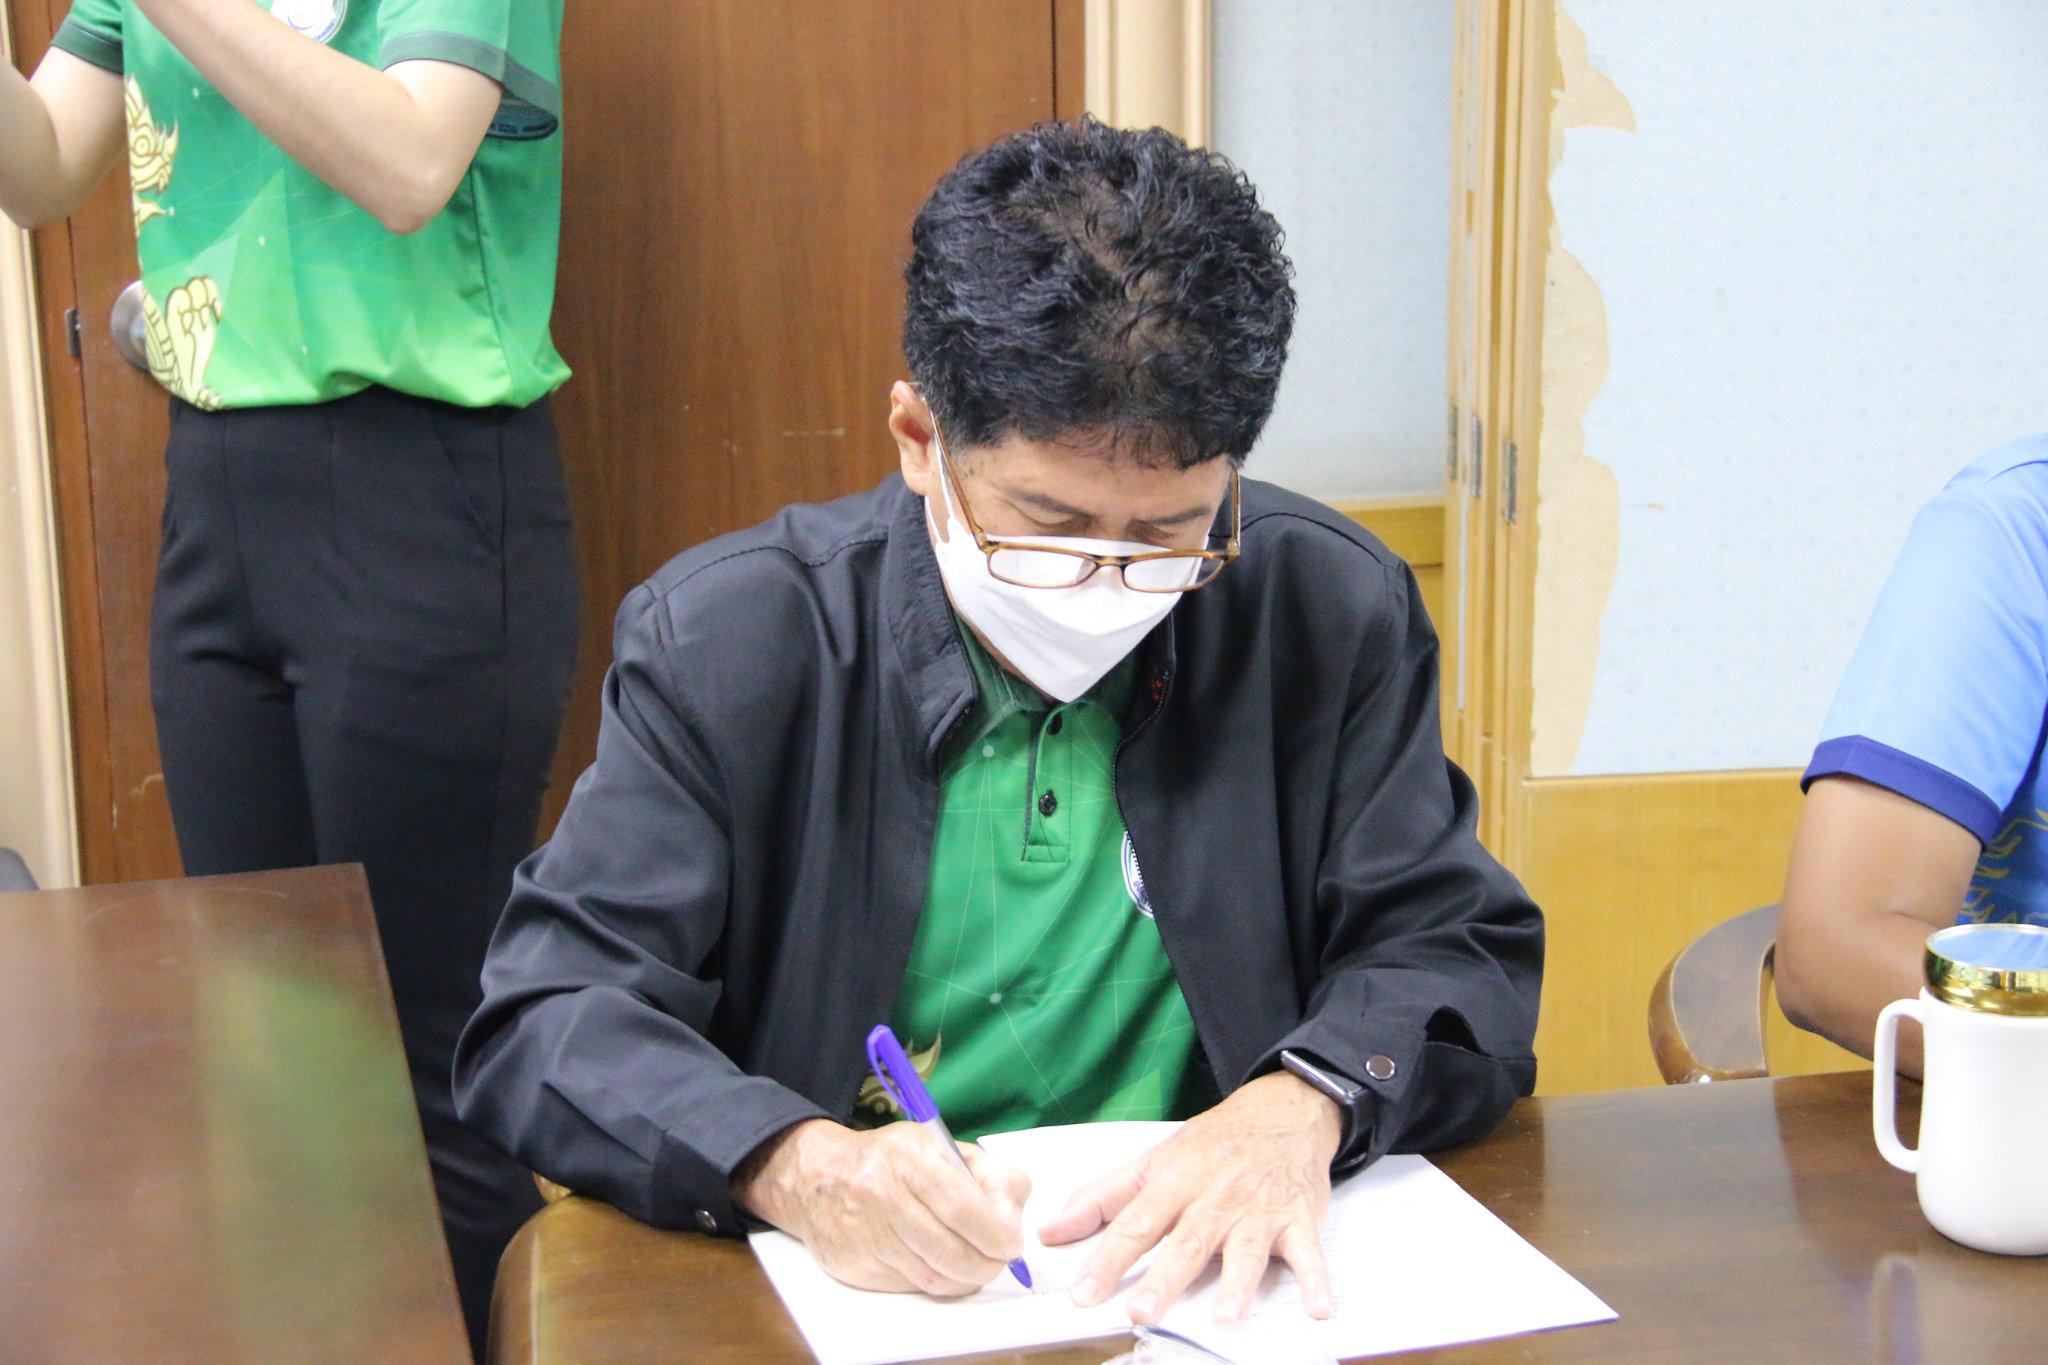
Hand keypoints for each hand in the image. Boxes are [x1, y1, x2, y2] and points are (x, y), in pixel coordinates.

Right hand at [732, 1119, 1030, 1295]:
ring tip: (974, 1265)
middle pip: (950, 1250)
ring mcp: (865, 1234)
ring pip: (932, 1276)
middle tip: (998, 1260)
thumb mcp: (939, 1146)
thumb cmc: (892, 1160)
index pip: (962, 1207)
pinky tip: (939, 1266)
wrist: (818, 1177)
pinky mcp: (855, 1266)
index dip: (995, 1233)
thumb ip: (987, 1173)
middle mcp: (882, 1194)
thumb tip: (1013, 1213)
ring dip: (964, 1278)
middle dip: (986, 1264)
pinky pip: (910, 1286)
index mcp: (909, 1157)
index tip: (1012, 1243)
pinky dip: (935, 1282)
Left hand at [1040, 1072, 1341, 1324]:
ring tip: (1225, 1316)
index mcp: (1175, 1182)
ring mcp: (1259, 1210)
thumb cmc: (1213, 1143)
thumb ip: (1102, 1199)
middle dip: (1165, 1278)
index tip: (1084, 1294)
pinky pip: (1309, 1254)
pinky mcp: (1298, 1221)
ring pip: (1245, 1250)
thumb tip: (1050, 1231)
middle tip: (1142, 1311)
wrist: (1283, 1110)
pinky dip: (1316, 1280)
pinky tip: (1317, 1308)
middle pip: (1187, 1242)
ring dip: (1237, 1284)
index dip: (1107, 1259)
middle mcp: (1215, 1197)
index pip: (1135, 1224)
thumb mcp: (1154, 1161)